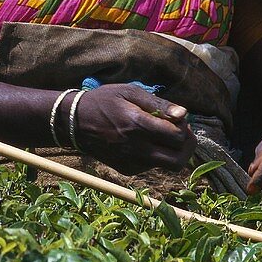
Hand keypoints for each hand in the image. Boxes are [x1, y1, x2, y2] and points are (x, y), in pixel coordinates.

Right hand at [72, 83, 196, 172]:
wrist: (75, 122)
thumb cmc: (104, 101)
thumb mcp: (130, 92)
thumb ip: (158, 104)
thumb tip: (184, 113)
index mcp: (138, 125)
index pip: (178, 136)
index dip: (184, 127)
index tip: (178, 118)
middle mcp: (136, 148)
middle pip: (178, 160)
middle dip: (187, 146)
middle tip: (181, 132)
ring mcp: (131, 162)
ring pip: (168, 166)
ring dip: (174, 152)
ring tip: (165, 136)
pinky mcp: (127, 169)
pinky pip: (152, 167)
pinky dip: (158, 156)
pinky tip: (148, 142)